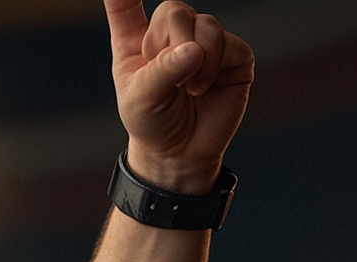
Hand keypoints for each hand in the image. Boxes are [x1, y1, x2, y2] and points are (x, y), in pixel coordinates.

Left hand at [105, 0, 252, 193]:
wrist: (180, 152)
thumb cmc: (152, 123)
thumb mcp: (141, 99)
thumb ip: (161, 71)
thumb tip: (195, 49)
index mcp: (136, 41)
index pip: (125, 5)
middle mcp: (170, 34)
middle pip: (174, 10)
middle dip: (172, 43)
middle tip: (171, 78)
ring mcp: (204, 40)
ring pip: (205, 25)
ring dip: (196, 62)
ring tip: (188, 90)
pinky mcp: (232, 54)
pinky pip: (229, 43)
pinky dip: (214, 67)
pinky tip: (204, 88)